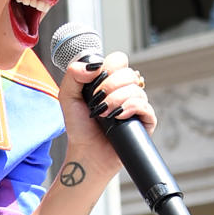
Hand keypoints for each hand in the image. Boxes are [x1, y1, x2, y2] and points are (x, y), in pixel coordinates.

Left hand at [58, 51, 156, 178]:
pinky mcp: (145, 121)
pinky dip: (131, 108)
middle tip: (98, 102)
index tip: (95, 83)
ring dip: (117, 100)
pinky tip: (119, 116)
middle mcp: (125, 91)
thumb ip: (73, 75)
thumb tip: (93, 66)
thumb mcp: (68, 97)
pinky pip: (145, 106)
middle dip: (110, 86)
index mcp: (110, 82)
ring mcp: (136, 105)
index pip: (119, 61)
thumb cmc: (79, 128)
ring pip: (137, 89)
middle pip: (129, 73)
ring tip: (104, 114)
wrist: (86, 153)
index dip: (109, 68)